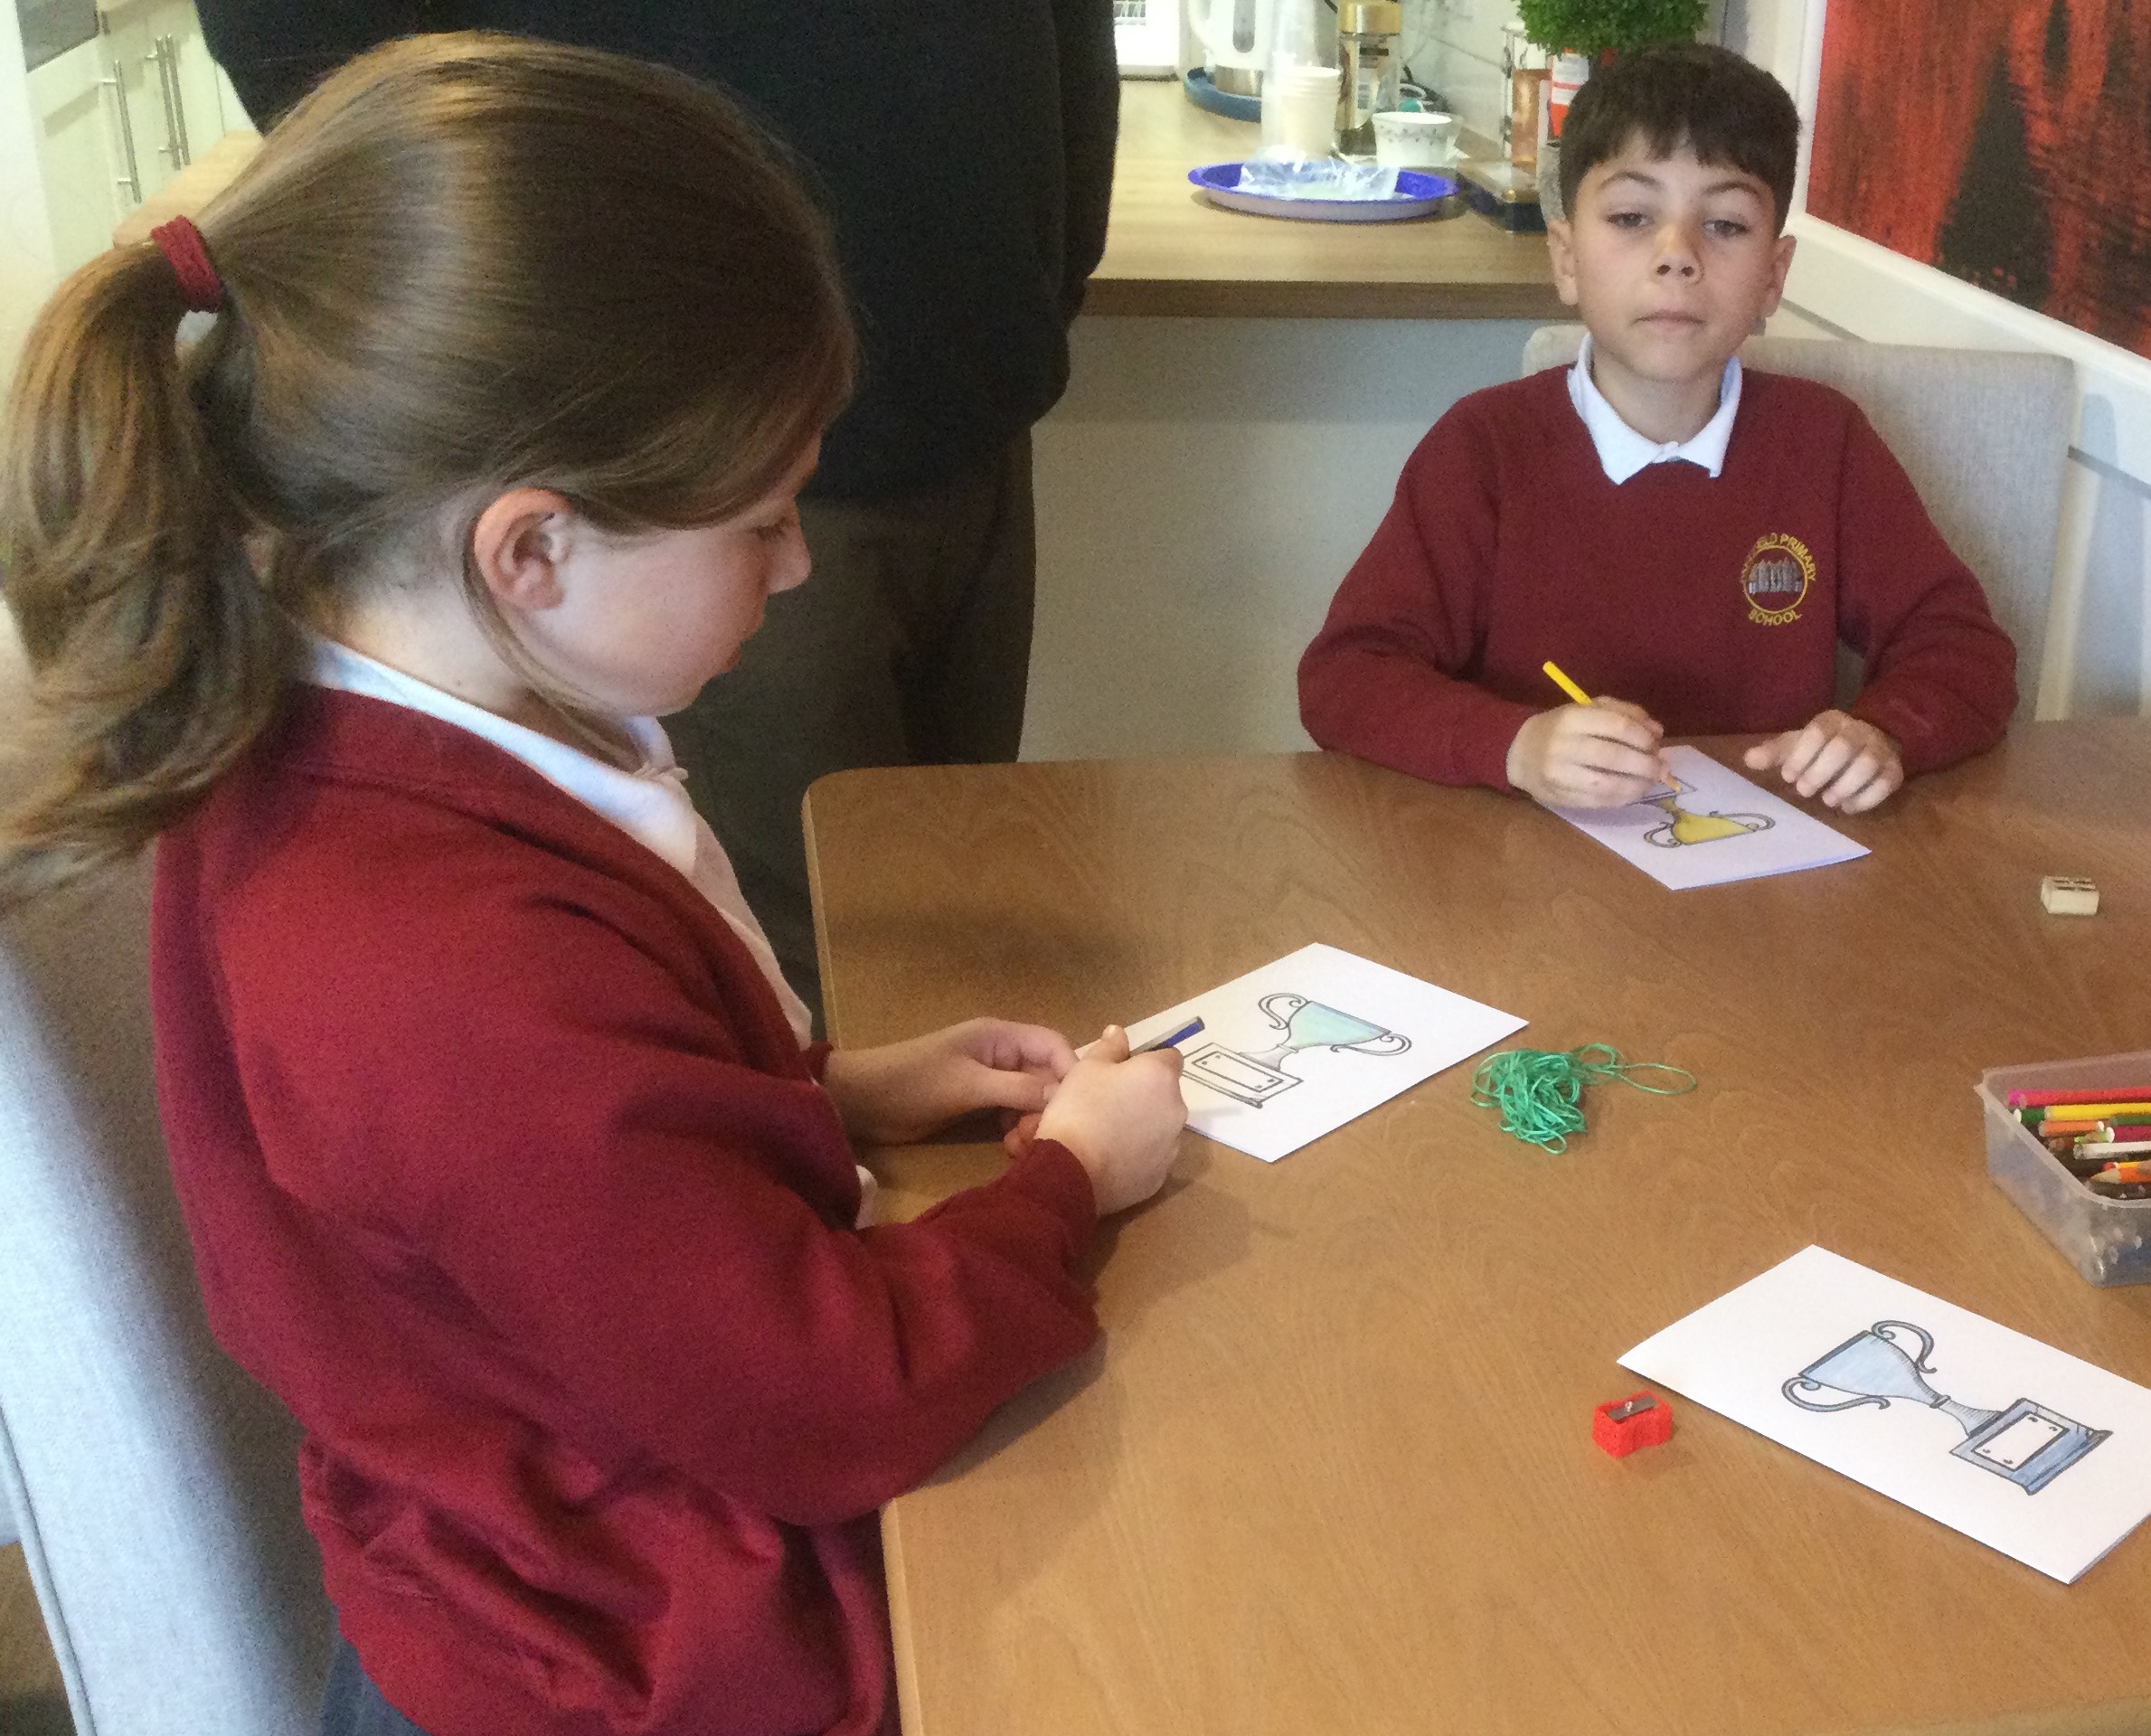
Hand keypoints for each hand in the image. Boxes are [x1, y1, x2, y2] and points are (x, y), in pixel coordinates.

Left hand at [821, 1018, 1076, 1146]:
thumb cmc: (914, 1083)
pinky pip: (1010, 1113)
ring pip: (1029, 1098)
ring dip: (1032, 1122)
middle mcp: (1000, 1054)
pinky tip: (1009, 1148)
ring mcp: (988, 1078)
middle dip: (1048, 1106)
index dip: (1070, 1072)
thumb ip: (1015, 1088)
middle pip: (1044, 1075)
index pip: (1053, 1045)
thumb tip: (1060, 1095)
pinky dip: (1015, 1130)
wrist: (862, 1101)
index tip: (1077, 1108)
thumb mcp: (967, 1085)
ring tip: (1020, 1147)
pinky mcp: (976, 1102)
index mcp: (1000, 1037)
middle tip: (1038, 1136)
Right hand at [1034, 1026, 1187, 1214]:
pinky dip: (1138, 1154)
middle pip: (1166, 1094)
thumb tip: (1119, 1032)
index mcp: (1161, 1076)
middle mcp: (1176, 1109)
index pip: (1169, 1056)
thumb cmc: (1079, 1110)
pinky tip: (1110, 1158)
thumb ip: (1109, 1048)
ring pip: (1161, 1127)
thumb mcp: (1085, 1068)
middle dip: (1144, 1095)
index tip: (1123, 1070)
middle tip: (1108, 1102)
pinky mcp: (1161, 1177)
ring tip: (1107, 1134)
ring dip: (1143, 1125)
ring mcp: (1172, 1147)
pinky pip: (1152, 1157)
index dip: (1147, 1060)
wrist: (1072, 1173)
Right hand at [1505, 699, 1668, 806]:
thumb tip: (1657, 732)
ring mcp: (1561, 775)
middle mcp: (1564, 745)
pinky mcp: (1561, 797)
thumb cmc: (1561, 728)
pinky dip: (1623, 799)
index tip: (1656, 744)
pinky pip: (1599, 802)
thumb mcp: (1588, 709)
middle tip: (1661, 768)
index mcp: (1572, 717)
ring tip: (1650, 782)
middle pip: (1615, 757)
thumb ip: (1624, 713)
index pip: (1618, 726)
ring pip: (1608, 785)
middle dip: (1646, 764)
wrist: (1519, 752)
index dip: (1644, 737)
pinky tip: (1633, 792)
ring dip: (1638, 786)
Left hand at [1743, 710, 1902, 812]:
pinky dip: (1865, 799)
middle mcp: (1859, 731)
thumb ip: (1775, 753)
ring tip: (1827, 800)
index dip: (1801, 755)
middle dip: (1820, 773)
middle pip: (1843, 747)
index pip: (1818, 731)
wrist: (1866, 746)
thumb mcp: (1797, 746)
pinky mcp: (1894, 771)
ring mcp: (1881, 750)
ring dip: (1844, 786)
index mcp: (1832, 721)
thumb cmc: (1823, 748)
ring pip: (1867, 765)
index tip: (1789, 775)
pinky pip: (1886, 784)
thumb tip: (1749, 759)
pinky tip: (1847, 807)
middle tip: (1803, 791)